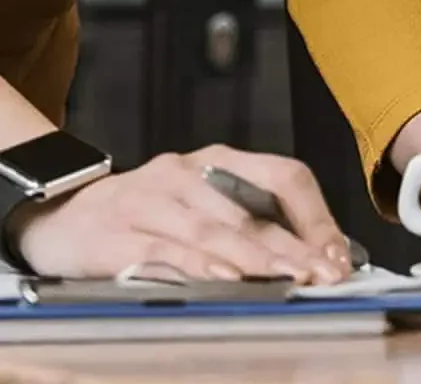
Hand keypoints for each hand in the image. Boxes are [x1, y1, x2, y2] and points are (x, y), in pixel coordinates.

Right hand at [10, 144, 348, 282]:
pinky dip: (197, 266)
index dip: (314, 216)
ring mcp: (150, 200)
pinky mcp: (115, 235)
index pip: (282, 176)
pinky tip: (223, 280)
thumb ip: (248, 222)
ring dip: (256, 259)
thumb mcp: (199, 202)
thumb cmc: (146, 212)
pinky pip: (163, 252)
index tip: (338, 254)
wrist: (61, 212)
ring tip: (289, 280)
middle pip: (253, 213)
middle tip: (326, 276)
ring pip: (214, 231)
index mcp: (218, 160)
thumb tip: (312, 255)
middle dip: (295, 248)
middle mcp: (187, 173)